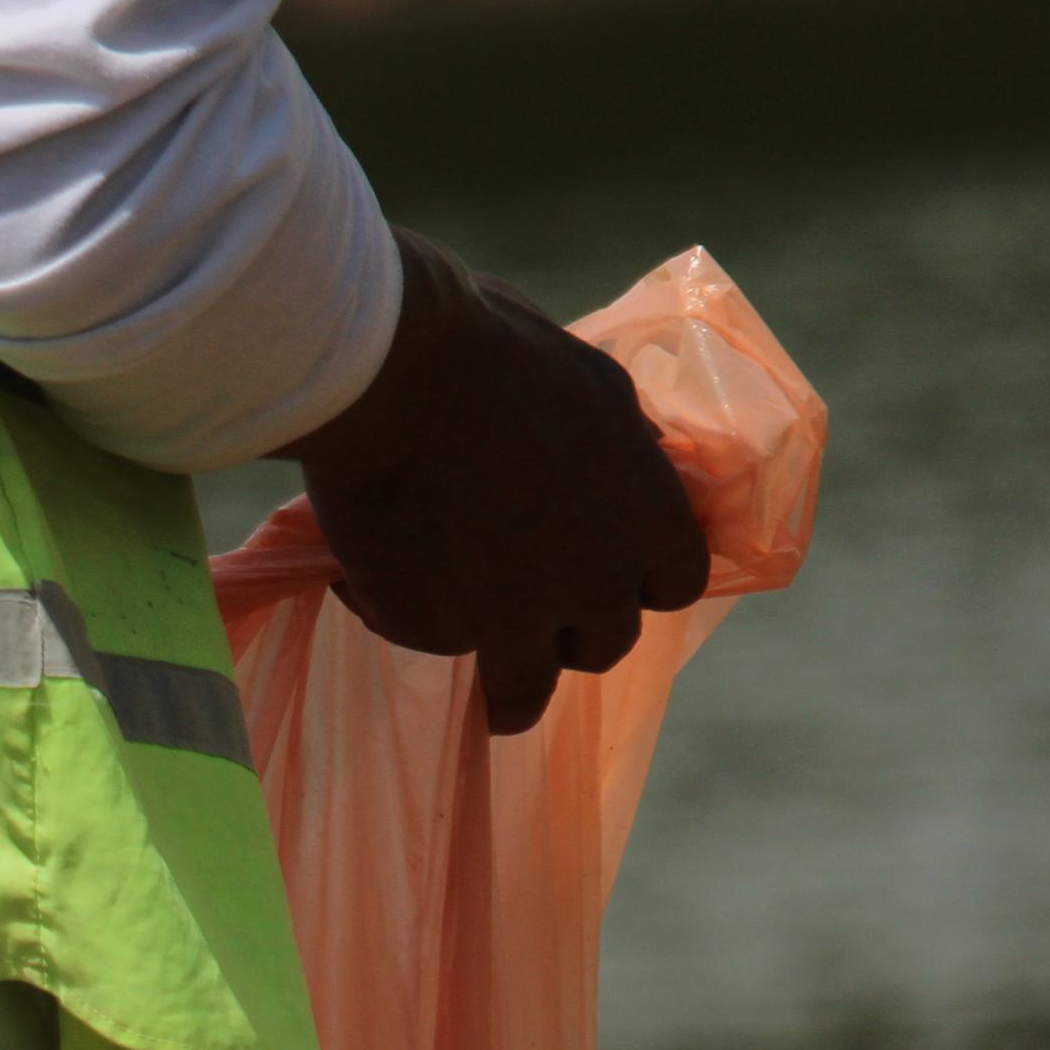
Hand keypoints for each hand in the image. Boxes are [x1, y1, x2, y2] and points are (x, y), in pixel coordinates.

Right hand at [283, 233, 709, 732]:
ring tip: (488, 697)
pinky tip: (373, 584)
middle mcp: (596, 579)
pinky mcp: (439, 630)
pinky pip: (431, 643)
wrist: (390, 371)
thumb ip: (621, 442)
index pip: (677, 581)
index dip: (641, 581)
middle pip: (607, 643)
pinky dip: (408, 619)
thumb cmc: (491, 352)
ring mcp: (516, 617)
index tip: (616, 582)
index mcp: (647, 512)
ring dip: (512, 693)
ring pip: (526, 692)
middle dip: (574, 634)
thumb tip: (636, 456)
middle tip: (536, 620)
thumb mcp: (590, 383)